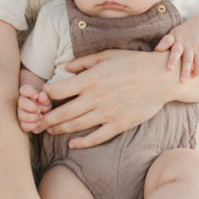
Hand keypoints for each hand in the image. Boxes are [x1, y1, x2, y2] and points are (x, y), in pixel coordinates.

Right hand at [17, 83, 51, 132]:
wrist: (45, 110)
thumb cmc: (46, 102)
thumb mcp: (48, 98)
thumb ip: (45, 97)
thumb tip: (41, 95)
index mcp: (28, 93)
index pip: (24, 89)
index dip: (29, 92)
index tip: (36, 96)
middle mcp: (23, 102)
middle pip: (21, 103)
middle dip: (31, 107)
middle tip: (39, 110)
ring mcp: (22, 113)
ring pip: (21, 116)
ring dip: (31, 117)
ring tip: (40, 117)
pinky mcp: (24, 123)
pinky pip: (23, 126)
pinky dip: (31, 126)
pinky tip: (38, 124)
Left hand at [39, 49, 169, 149]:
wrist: (160, 78)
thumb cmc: (134, 62)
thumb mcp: (107, 54)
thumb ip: (83, 62)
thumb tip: (65, 69)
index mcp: (90, 79)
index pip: (58, 90)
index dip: (46, 94)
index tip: (42, 96)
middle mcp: (95, 98)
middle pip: (62, 113)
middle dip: (46, 119)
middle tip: (38, 121)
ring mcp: (107, 113)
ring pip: (75, 126)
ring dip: (59, 130)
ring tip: (51, 130)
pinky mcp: (118, 125)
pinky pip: (96, 138)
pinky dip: (82, 143)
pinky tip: (73, 144)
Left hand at [155, 20, 198, 80]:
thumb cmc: (182, 35)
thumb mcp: (173, 35)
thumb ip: (164, 45)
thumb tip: (151, 58)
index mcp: (173, 38)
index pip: (167, 40)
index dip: (162, 45)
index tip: (157, 50)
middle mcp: (181, 43)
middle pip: (176, 51)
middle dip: (173, 60)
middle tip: (169, 69)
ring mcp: (190, 48)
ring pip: (188, 59)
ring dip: (185, 70)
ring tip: (183, 80)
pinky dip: (197, 69)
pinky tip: (193, 76)